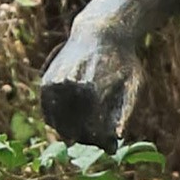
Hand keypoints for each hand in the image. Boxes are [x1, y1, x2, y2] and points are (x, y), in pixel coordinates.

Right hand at [38, 22, 144, 148]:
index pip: (92, 130)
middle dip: (88, 139)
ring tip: (90, 132)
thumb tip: (117, 138)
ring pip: (59, 124)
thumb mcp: (133, 83)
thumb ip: (125, 111)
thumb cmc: (122, 60)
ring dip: (73, 134)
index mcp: (92, 89)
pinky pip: (49, 113)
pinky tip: (72, 125)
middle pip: (75, 129)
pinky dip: (58, 123)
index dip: (102, 142)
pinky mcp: (46, 83)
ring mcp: (55, 84)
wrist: (101, 32)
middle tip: (101, 142)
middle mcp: (70, 87)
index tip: (111, 146)